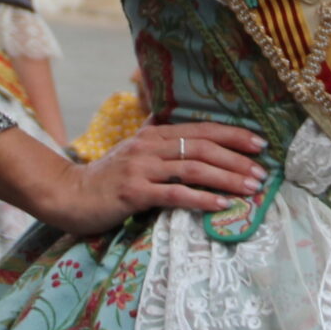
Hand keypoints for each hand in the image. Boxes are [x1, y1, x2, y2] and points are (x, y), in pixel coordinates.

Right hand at [40, 122, 268, 236]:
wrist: (68, 195)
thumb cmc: (104, 178)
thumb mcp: (132, 151)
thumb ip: (154, 137)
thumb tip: (172, 123)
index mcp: (152, 135)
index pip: (200, 130)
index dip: (232, 135)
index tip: (259, 143)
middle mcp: (148, 147)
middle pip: (202, 147)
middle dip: (237, 158)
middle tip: (262, 171)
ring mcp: (141, 169)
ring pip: (193, 169)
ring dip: (227, 178)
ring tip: (251, 188)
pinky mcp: (133, 193)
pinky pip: (175, 195)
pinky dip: (202, 199)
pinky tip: (222, 205)